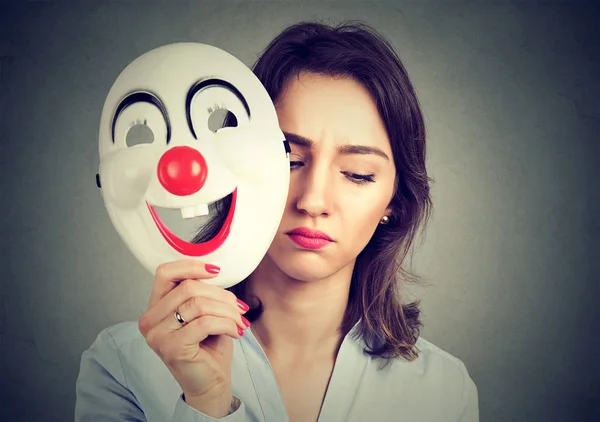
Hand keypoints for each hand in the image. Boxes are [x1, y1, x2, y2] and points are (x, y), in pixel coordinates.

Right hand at [138, 259, 249, 416]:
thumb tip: (214, 270)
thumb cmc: (208, 347)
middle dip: (221, 295)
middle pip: (188, 288)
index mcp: (155, 307)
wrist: (210, 384)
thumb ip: (200, 292)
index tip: (216, 271)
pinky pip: (204, 323)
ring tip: (239, 321)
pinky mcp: (172, 348)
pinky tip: (235, 332)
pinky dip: (226, 324)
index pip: (165, 273)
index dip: (191, 266)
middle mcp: (150, 320)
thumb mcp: (203, 313)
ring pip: (199, 304)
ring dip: (227, 311)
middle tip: (239, 308)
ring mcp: (158, 335)